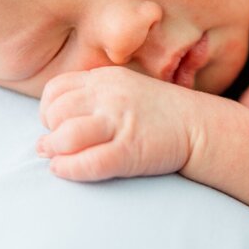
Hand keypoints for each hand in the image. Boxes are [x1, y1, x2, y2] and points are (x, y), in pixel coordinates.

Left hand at [36, 66, 194, 181]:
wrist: (200, 126)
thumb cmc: (159, 113)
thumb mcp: (125, 89)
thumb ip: (93, 97)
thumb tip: (54, 124)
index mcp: (106, 78)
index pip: (56, 89)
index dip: (48, 110)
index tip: (56, 125)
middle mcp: (110, 96)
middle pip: (56, 112)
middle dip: (50, 131)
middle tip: (56, 145)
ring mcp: (120, 123)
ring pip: (66, 136)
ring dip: (54, 151)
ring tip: (57, 158)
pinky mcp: (130, 151)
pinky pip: (88, 162)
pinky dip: (68, 169)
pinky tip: (64, 170)